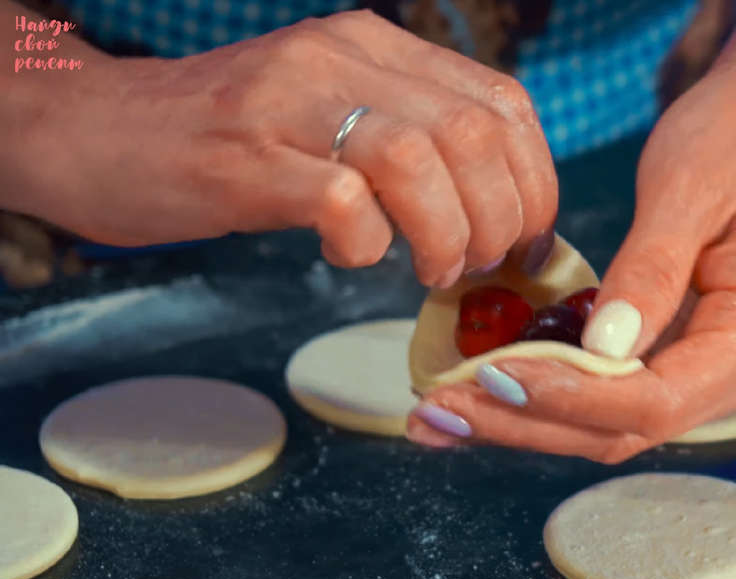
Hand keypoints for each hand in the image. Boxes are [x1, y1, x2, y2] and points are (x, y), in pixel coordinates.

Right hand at [32, 10, 557, 283]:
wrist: (96, 130)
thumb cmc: (229, 142)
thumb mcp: (333, 117)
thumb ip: (412, 142)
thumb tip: (499, 216)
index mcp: (376, 48)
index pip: (502, 103)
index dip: (536, 183)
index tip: (529, 243)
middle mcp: (341, 59)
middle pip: (475, 133)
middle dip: (501, 219)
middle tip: (476, 266)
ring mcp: (290, 104)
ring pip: (420, 160)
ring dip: (447, 236)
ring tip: (430, 270)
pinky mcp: (245, 160)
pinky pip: (343, 202)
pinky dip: (366, 245)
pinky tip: (349, 255)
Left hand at [406, 66, 735, 460]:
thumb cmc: (735, 142)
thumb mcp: (688, 189)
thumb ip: (649, 271)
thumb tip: (600, 347)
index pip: (657, 400)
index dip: (570, 396)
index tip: (490, 373)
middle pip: (625, 429)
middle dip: (527, 422)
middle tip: (437, 408)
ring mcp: (711, 376)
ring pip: (610, 426)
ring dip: (524, 421)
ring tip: (439, 410)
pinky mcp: (679, 363)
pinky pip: (609, 397)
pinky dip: (544, 399)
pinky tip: (481, 392)